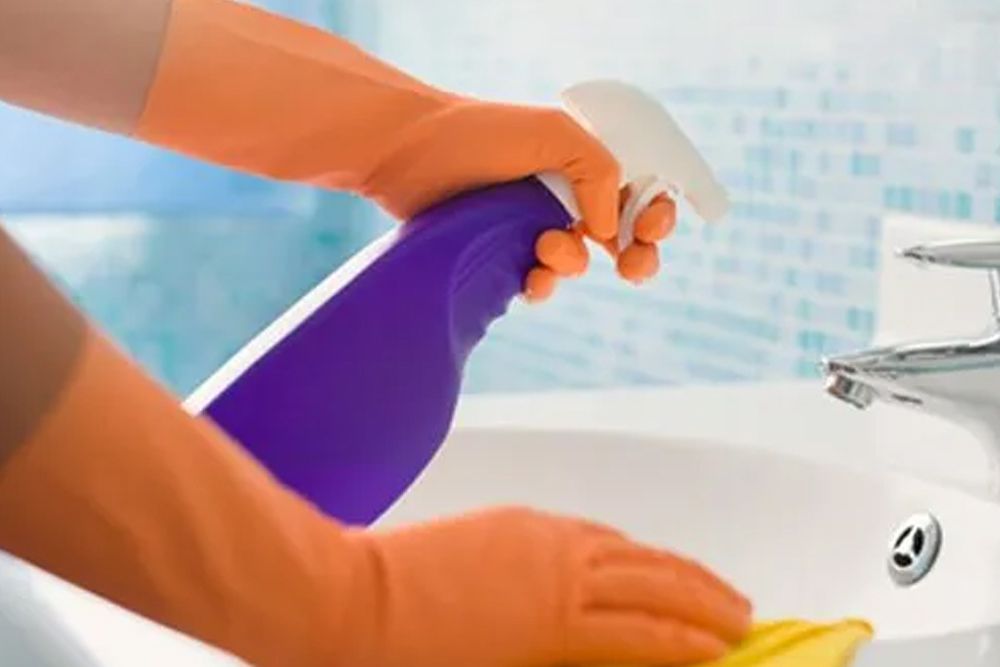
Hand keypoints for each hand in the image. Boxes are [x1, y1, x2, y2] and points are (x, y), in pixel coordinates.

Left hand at [341, 507, 750, 666]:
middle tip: (744, 617)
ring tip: (707, 585)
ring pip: (628, 550)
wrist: (345, 606)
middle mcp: (561, 573)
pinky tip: (635, 557)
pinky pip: (590, 532)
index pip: (650, 634)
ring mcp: (540, 540)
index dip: (697, 643)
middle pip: (653, 582)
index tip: (735, 650)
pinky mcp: (515, 523)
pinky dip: (627, 547)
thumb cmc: (408, 664)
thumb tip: (602, 659)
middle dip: (705, 600)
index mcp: (558, 624)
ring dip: (674, 568)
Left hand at [360, 100, 677, 301]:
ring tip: (544, 246)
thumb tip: (612, 231)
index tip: (652, 226)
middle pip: (620, 238)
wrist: (408, 154)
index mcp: (583, 162)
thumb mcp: (553, 134)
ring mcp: (533, 228)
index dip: (656, 214)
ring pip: (577, 264)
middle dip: (637, 257)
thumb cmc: (479, 134)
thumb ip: (599, 172)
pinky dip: (543, 287)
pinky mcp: (503, 256)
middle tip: (632, 267)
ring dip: (572, 263)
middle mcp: (563, 195)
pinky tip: (531, 280)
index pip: (638, 193)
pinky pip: (538, 285)